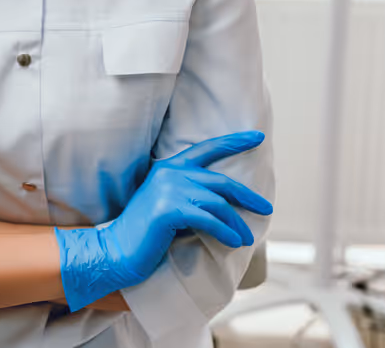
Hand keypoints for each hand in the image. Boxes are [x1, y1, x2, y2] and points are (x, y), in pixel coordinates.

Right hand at [55, 130, 272, 310]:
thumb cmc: (146, 230)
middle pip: (220, 181)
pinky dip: (225, 232)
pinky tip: (234, 242)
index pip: (206, 149)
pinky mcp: (170, 209)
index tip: (258, 137)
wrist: (118, 248)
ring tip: (245, 238)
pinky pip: (208, 219)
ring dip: (236, 223)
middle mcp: (170, 173)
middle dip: (247, 196)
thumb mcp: (167, 203)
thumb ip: (188, 193)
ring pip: (218, 203)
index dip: (234, 142)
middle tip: (266, 208)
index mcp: (168, 167)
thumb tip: (224, 201)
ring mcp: (168, 190)